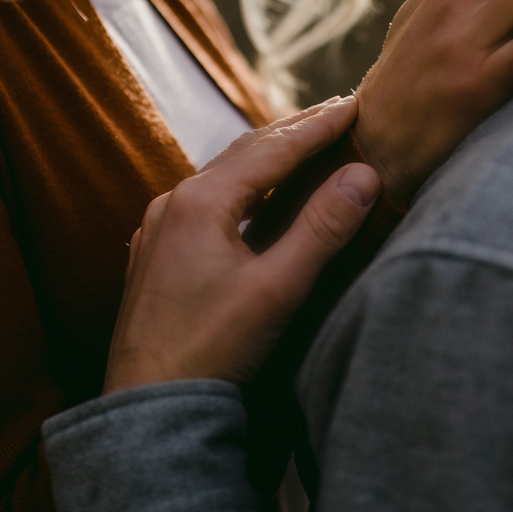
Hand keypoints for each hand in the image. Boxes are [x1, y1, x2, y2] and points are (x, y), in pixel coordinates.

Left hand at [104, 97, 379, 392]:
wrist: (148, 409)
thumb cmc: (211, 351)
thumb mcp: (277, 289)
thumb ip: (322, 229)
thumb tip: (364, 174)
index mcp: (201, 202)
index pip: (272, 148)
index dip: (318, 126)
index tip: (356, 103)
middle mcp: (172, 204)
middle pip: (243, 154)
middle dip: (292, 134)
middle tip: (337, 114)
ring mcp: (158, 230)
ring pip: (221, 178)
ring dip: (265, 160)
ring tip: (304, 147)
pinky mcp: (155, 257)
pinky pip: (204, 205)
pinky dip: (241, 190)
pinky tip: (255, 201)